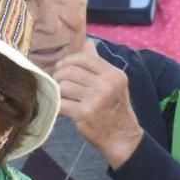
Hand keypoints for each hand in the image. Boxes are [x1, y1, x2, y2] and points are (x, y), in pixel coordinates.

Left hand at [53, 42, 143, 168]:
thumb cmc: (114, 108)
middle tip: (58, 83)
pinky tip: (62, 107)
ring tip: (63, 96)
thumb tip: (88, 42)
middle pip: (70, 71)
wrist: (121, 137)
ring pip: (64, 86)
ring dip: (59, 91)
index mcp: (114, 74)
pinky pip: (62, 102)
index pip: (84, 58)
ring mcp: (96, 100)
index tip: (61, 67)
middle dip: (59, 76)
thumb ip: (98, 63)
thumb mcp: (113, 83)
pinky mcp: (85, 114)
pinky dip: (59, 104)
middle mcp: (107, 85)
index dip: (68, 61)